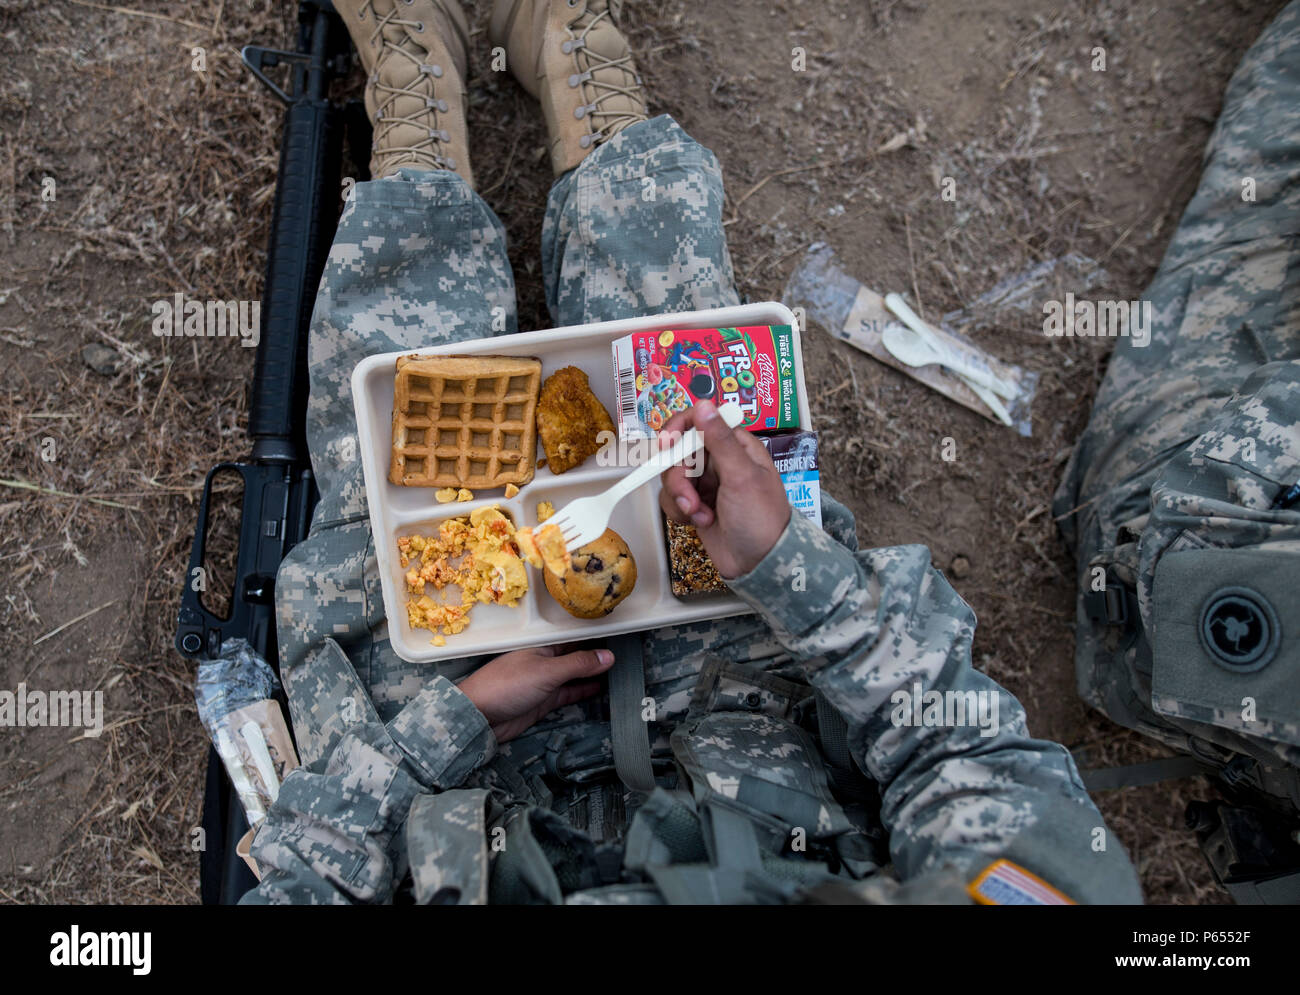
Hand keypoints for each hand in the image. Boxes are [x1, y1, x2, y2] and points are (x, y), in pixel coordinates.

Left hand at [457, 644, 612, 742]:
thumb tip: (608, 656)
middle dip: (599, 654)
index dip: (597, 636)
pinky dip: (585, 691)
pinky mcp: (544, 701)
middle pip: (577, 655)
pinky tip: (601, 688)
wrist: (478, 717)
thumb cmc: (505, 686)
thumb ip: (578, 664)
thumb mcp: (546, 672)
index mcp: (543, 646)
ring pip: (576, 675)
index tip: (621, 634)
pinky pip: (570, 693)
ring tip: (621, 670)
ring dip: (595, 674)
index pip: (576, 637)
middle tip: (628, 653)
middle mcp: (545, 660)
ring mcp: (545, 681)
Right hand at [657, 399, 791, 578]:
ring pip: (672, 476)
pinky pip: (672, 498)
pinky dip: (681, 512)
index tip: (667, 444)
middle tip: (690, 497)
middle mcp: (720, 461)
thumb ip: (720, 440)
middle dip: (679, 477)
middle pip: (679, 451)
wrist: (760, 564)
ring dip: (680, 497)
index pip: (700, 421)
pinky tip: (700, 522)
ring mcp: (707, 483)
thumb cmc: (762, 518)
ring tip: (700, 515)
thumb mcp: (742, 476)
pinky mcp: (696, 505)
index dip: (679, 428)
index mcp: (736, 446)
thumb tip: (704, 405)